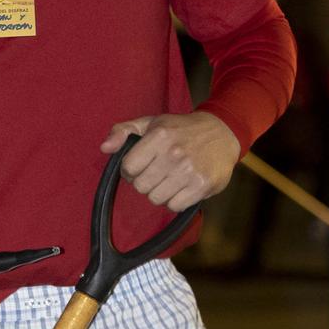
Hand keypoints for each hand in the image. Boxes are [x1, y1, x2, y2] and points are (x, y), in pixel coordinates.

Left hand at [100, 111, 239, 209]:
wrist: (223, 132)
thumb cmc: (181, 129)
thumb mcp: (151, 122)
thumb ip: (123, 131)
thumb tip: (104, 148)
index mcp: (159, 135)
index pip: (128, 167)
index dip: (130, 170)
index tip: (141, 165)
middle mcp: (174, 153)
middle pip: (141, 186)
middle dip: (145, 182)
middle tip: (158, 172)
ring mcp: (190, 170)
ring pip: (156, 199)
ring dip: (160, 192)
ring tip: (170, 179)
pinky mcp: (202, 185)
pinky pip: (174, 206)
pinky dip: (176, 200)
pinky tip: (182, 186)